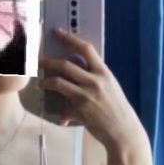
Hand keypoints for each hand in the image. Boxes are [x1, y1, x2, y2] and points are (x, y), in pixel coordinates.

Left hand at [38, 28, 146, 153]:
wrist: (124, 131)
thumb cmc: (118, 110)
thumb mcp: (110, 89)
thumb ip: (95, 80)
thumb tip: (78, 76)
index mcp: (104, 73)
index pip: (86, 49)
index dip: (70, 38)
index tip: (58, 32)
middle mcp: (95, 81)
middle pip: (65, 65)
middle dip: (48, 62)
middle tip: (39, 62)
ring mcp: (86, 96)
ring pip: (58, 82)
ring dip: (46, 82)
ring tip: (42, 84)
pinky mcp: (80, 110)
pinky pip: (64, 107)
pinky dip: (61, 113)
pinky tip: (60, 116)